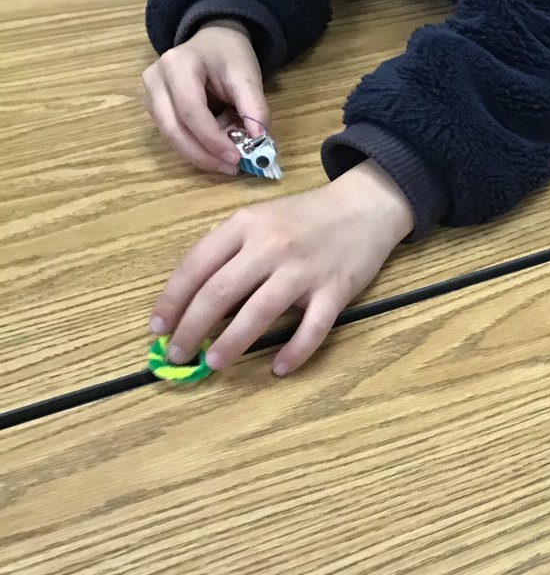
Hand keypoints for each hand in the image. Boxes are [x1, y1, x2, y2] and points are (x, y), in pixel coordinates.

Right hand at [141, 20, 268, 174]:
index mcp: (177, 65)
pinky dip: (196, 146)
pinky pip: (172, 135)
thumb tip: (259, 140)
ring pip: (170, 137)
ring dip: (200, 154)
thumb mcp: (247, 75)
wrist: (212, 41)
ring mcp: (149, 94)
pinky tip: (217, 147)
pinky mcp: (153, 107)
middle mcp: (154, 79)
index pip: (190, 111)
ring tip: (228, 158)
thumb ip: (255, 107)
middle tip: (231, 168)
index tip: (236, 158)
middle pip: (173, 129)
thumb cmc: (229, 56)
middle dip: (203, 155)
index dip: (212, 140)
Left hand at [149, 160, 413, 375]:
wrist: (364, 206)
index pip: (196, 266)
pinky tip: (279, 368)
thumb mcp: (259, 220)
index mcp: (245, 225)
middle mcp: (271, 246)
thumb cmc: (305, 217)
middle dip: (192, 329)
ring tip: (213, 364)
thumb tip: (195, 301)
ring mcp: (304, 270)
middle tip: (178, 355)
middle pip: (219, 293)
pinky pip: (312, 328)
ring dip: (231, 343)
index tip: (158, 328)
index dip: (172, 301)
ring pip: (259, 312)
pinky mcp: (335, 290)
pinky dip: (295, 351)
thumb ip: (229, 252)